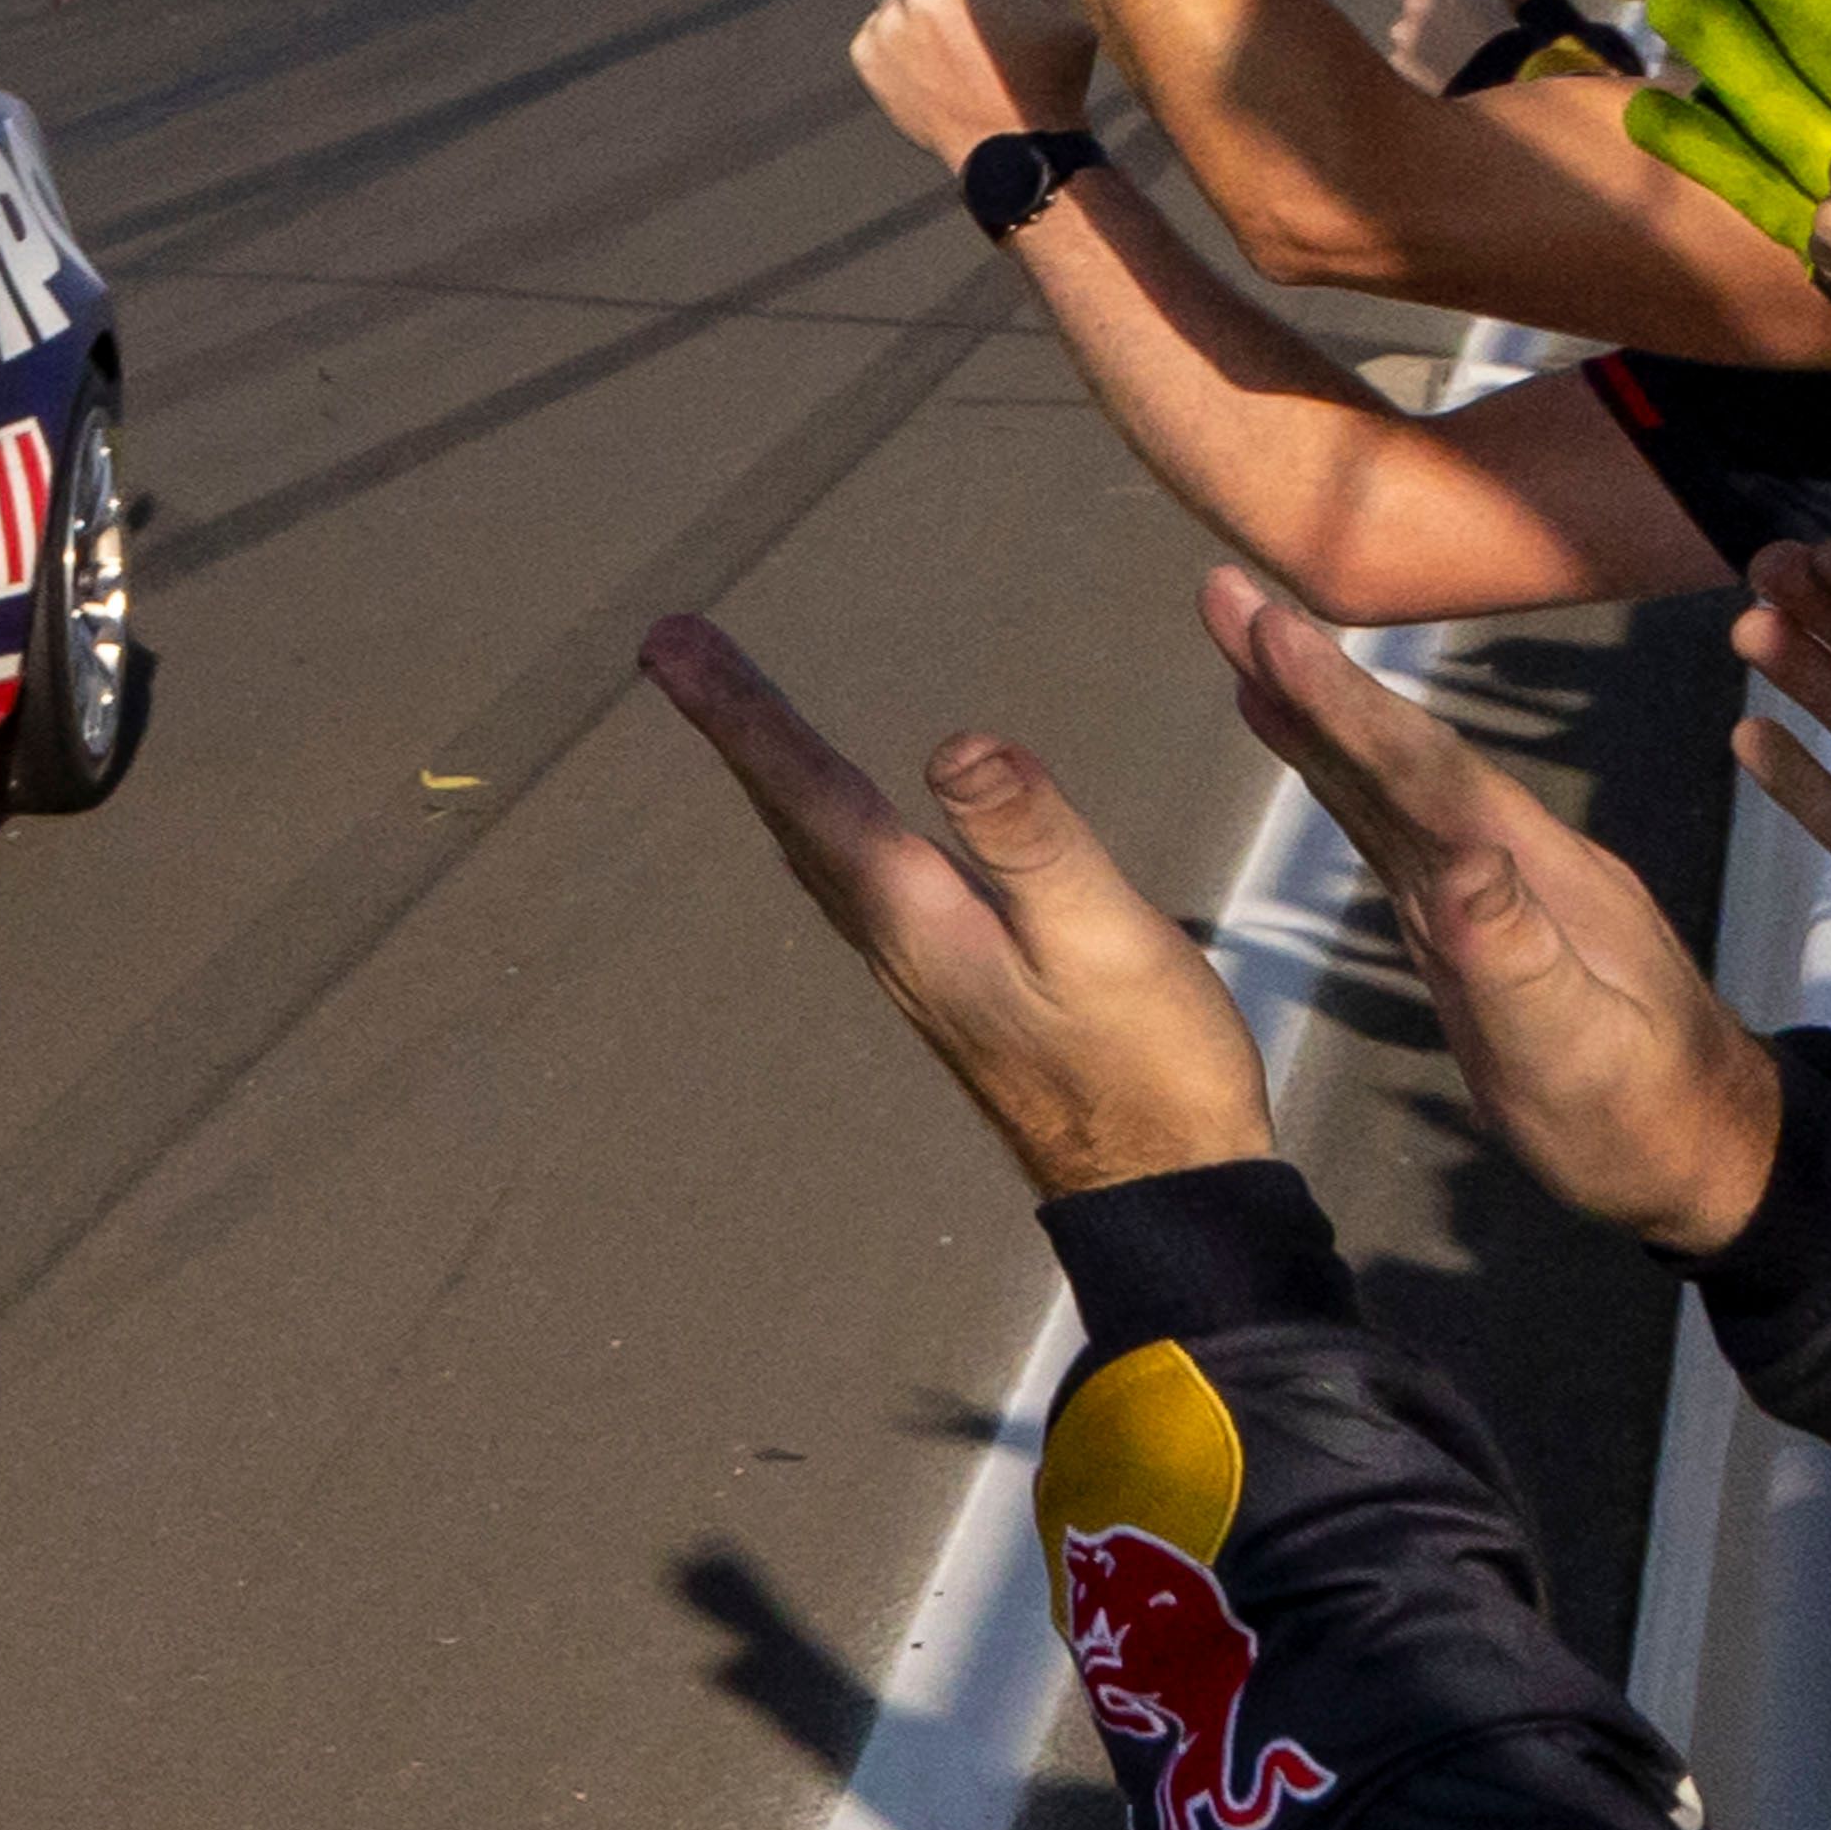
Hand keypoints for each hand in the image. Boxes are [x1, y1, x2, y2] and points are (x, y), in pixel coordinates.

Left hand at [641, 613, 1278, 1199]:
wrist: (1162, 1185)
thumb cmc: (1145, 1062)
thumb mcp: (1101, 935)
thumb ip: (1030, 839)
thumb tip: (954, 744)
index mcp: (914, 916)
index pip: (807, 793)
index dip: (739, 713)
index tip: (668, 645)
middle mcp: (892, 939)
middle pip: (792, 814)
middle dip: (736, 725)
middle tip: (674, 649)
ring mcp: (916, 966)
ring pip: (816, 847)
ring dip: (773, 772)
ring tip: (734, 710)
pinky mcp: (950, 980)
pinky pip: (856, 876)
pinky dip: (823, 820)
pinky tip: (835, 822)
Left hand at [856, 0, 1101, 162]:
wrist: (1014, 153)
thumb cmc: (1050, 81)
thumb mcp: (1064, 10)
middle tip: (988, 9)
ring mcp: (889, 27)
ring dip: (930, 6)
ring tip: (960, 42)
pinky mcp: (868, 56)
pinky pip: (881, 25)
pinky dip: (903, 37)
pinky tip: (935, 63)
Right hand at [1198, 566, 1786, 1254]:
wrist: (1711, 1150)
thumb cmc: (1637, 1118)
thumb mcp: (1575, 1053)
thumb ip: (1515, 959)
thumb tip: (1456, 866)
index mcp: (1532, 874)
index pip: (1423, 769)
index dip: (1343, 701)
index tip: (1269, 627)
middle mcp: (1511, 855)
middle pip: (1398, 748)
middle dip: (1310, 673)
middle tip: (1224, 593)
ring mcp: (1496, 880)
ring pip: (1392, 775)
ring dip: (1317, 706)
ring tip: (1245, 640)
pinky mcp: (1477, 910)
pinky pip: (1396, 817)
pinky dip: (1342, 768)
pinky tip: (1308, 742)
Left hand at [1347, 0, 1516, 89]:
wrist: (1505, 73)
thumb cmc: (1498, 31)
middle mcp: (1418, 0)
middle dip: (1427, 8)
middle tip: (1458, 26)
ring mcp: (1407, 30)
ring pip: (1408, 28)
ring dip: (1424, 36)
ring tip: (1455, 49)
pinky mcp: (1401, 58)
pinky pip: (1405, 54)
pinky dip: (1420, 60)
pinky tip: (1443, 65)